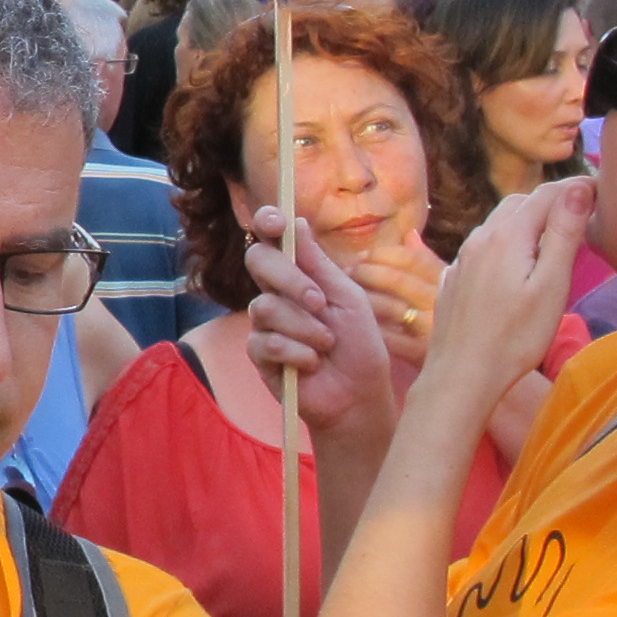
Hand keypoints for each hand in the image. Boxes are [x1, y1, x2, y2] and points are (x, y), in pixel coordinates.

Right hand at [241, 209, 398, 449]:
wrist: (358, 395)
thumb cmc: (359, 345)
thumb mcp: (347, 298)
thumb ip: (319, 263)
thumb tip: (296, 221)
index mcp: (300, 275)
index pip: (272, 241)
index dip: (267, 224)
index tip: (274, 222)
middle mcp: (277, 294)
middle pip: (257, 261)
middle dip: (289, 279)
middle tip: (319, 302)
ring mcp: (264, 324)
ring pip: (264, 307)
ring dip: (304, 327)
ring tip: (326, 344)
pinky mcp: (259, 355)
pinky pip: (266, 342)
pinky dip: (297, 353)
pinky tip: (312, 364)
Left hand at [343, 238, 443, 370]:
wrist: (464, 373)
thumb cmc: (452, 327)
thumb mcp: (447, 291)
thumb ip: (427, 263)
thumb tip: (409, 235)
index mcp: (449, 283)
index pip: (413, 259)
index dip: (383, 254)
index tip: (363, 256)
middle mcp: (443, 303)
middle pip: (397, 279)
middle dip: (365, 273)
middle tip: (346, 273)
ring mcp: (433, 329)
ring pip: (389, 306)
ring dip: (362, 299)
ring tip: (344, 298)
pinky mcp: (422, 355)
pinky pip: (388, 337)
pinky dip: (370, 329)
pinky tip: (357, 327)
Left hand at [423, 179, 592, 409]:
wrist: (461, 376)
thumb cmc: (515, 338)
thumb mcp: (552, 285)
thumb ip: (563, 234)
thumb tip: (576, 187)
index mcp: (507, 235)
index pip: (546, 194)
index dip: (576, 188)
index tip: (601, 193)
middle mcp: (479, 239)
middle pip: (520, 203)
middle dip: (551, 201)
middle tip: (581, 215)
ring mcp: (462, 260)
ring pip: (498, 224)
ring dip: (526, 222)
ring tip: (553, 239)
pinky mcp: (454, 280)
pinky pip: (482, 248)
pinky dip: (505, 244)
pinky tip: (515, 265)